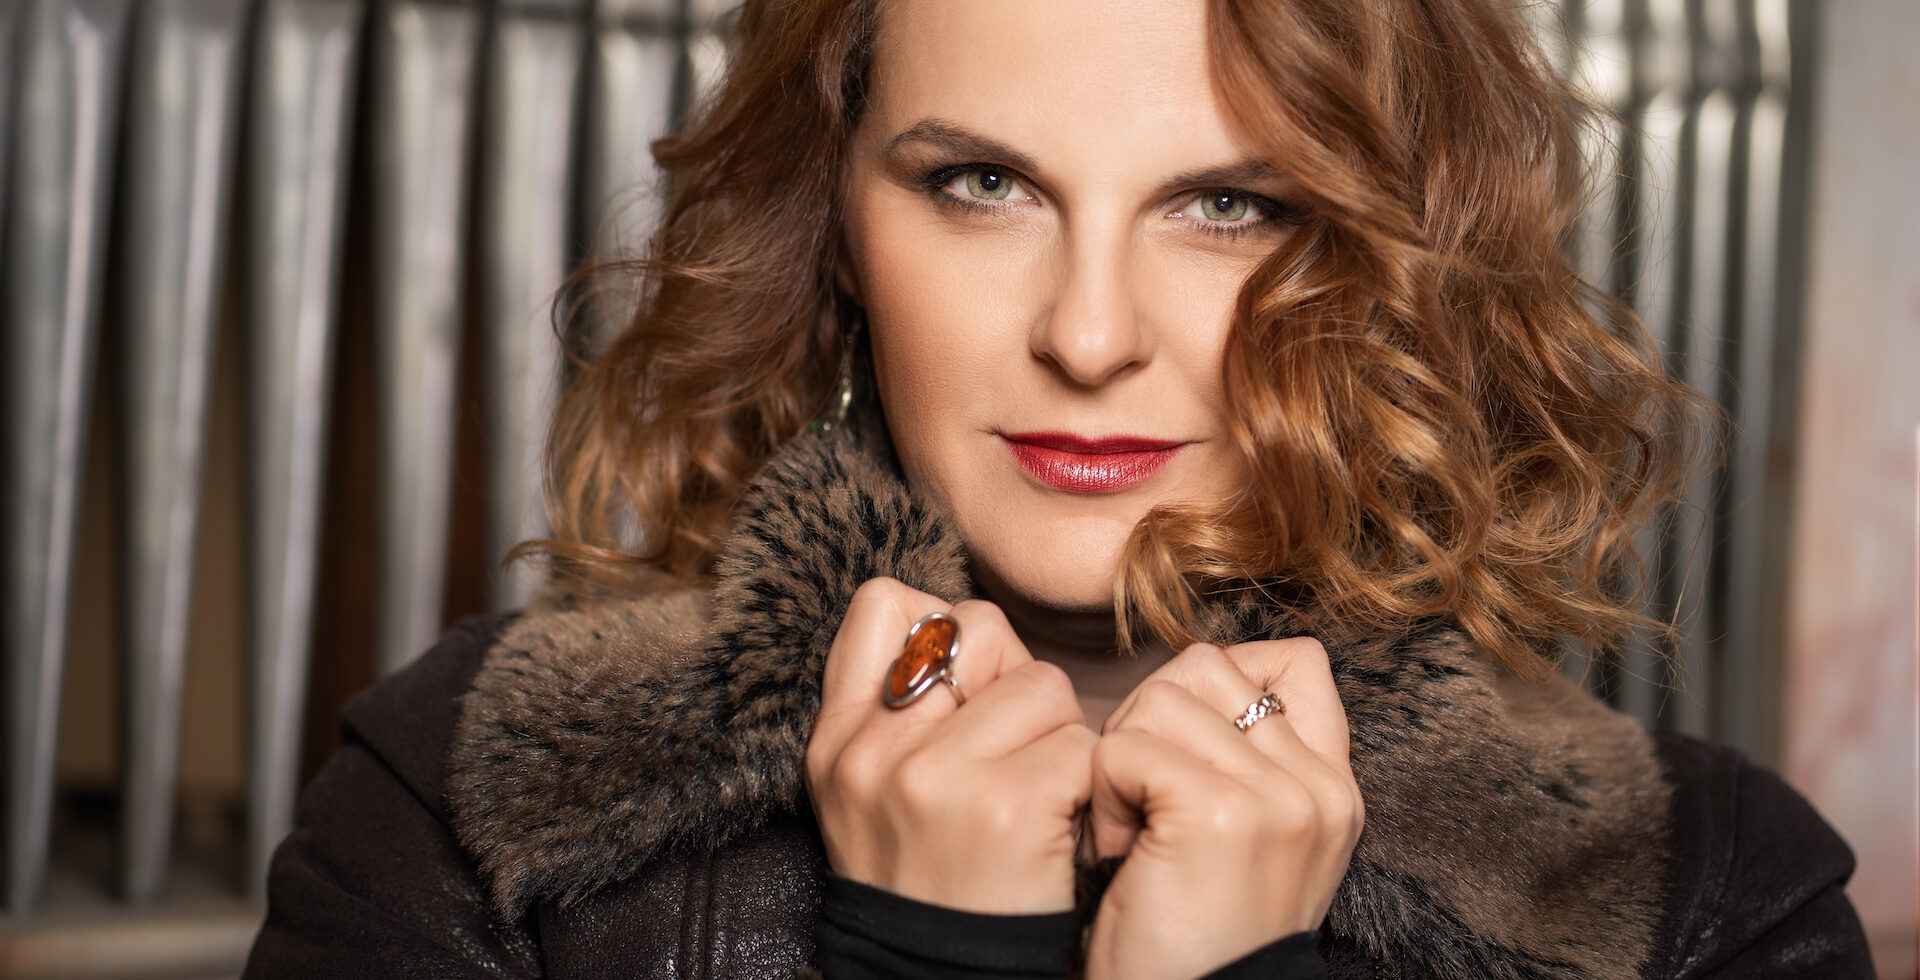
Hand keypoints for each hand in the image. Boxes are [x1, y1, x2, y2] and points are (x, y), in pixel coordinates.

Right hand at [804, 577, 1100, 912]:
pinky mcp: (1006, 807)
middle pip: (980, 630)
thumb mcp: (870, 789)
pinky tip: (1059, 827)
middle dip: (1014, 682)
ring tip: (1036, 796)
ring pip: (1044, 685)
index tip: (961, 691)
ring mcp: (937, 776)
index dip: (943, 630)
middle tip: (1011, 754)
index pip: (886, 603)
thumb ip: (904, 705)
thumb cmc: (932, 876)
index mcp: (837, 737)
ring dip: (1060, 737)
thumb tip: (974, 630)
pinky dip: (1088, 786)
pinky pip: (1081, 745)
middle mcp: (875, 750)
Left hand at [1084, 638, 1360, 978]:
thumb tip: (1194, 673)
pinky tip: (1119, 853)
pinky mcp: (1222, 814)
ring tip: (1132, 834)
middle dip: (1150, 722)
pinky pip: (1125, 748)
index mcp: (1333, 790)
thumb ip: (1248, 761)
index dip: (1217, 681)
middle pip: (1205, 667)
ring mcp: (1278, 799)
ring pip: (1161, 698)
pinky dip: (1104, 796)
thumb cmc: (1191, 937)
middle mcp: (1320, 788)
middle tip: (1143, 804)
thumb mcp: (1249, 843)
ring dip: (1121, 761)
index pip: (1297, 661)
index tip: (1182, 751)